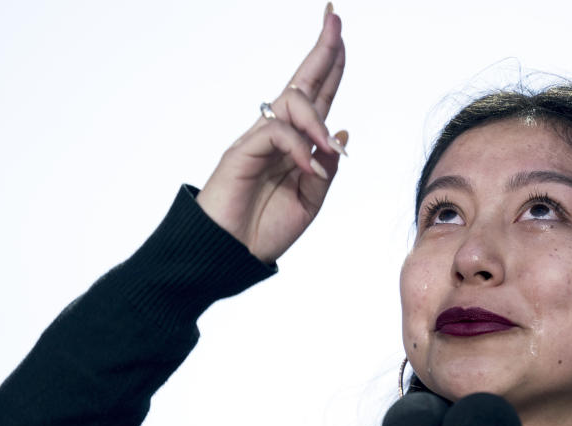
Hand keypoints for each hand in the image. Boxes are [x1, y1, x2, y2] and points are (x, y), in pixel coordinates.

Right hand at [196, 4, 346, 263]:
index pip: (317, 97)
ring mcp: (258, 140)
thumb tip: (342, 133)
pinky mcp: (241, 151)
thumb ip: (326, 168)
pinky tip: (309, 166)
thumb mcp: (310, 200)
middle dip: (323, 50)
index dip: (331, 66)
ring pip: (293, 103)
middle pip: (303, 83)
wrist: (229, 254)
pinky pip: (276, 133)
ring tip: (327, 147)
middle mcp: (277, 134)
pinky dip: (299, 147)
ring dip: (318, 120)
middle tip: (335, 16)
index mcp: (295, 144)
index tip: (341, 34)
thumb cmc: (265, 229)